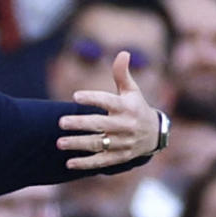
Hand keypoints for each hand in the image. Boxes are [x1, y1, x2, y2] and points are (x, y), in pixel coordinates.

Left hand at [55, 51, 159, 169]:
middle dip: (80, 124)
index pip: (108, 101)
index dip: (92, 98)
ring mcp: (122, 143)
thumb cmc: (137, 108)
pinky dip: (85, 164)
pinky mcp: (119, 157)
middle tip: (60, 122)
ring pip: (98, 144)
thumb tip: (123, 52)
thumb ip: (122, 74)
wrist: (156, 135)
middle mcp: (125, 125)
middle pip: (100, 125)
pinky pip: (101, 161)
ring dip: (78, 144)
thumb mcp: (132, 91)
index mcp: (127, 107)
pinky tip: (69, 163)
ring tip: (59, 143)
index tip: (75, 96)